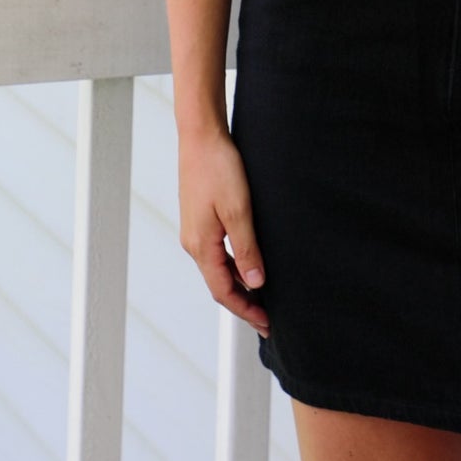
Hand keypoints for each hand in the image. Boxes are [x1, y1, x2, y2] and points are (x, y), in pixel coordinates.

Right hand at [178, 125, 270, 335]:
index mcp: (201, 246)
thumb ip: (247, 250)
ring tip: (263, 296)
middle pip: (219, 284)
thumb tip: (256, 283)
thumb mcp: (239, 211)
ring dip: (240, 284)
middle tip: (267, 318)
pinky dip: (234, 265)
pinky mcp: (200, 219)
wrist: (201, 136)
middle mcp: (193, 242)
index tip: (266, 324)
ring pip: (219, 269)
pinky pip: (217, 252)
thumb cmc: (218, 168)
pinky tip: (250, 263)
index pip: (223, 292)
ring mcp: (195, 231)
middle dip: (243, 303)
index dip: (245, 311)